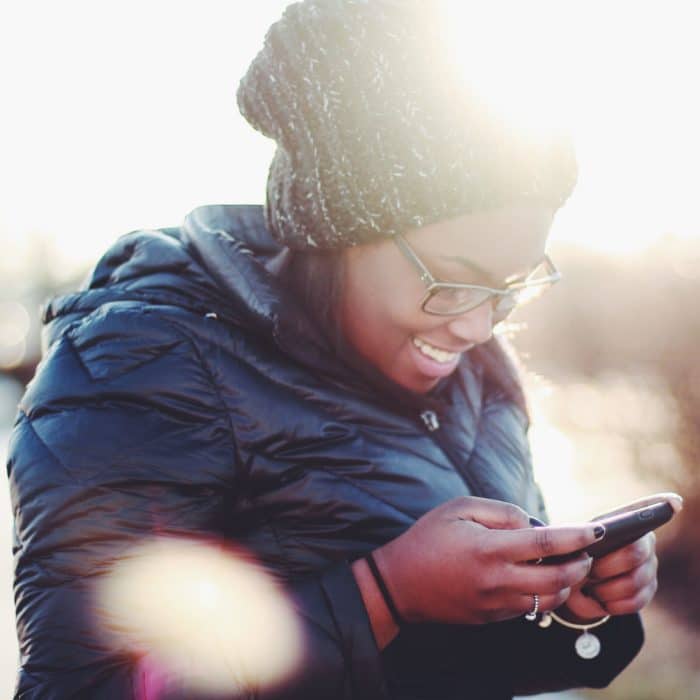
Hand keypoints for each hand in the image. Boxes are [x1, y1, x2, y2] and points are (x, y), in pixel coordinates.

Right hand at [373, 496, 603, 624]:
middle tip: (586, 551)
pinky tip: (539, 577)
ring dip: (566, 583)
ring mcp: (496, 604)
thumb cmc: (429, 538)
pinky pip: (530, 608)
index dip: (577, 536)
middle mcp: (497, 580)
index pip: (547, 542)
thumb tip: (533, 525)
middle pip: (558, 579)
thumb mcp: (459, 508)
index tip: (598, 530)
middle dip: (580, 565)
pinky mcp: (493, 618)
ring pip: (550, 599)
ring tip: (567, 565)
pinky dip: (544, 593)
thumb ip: (501, 512)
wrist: (400, 584)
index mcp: (489, 549)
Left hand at [560, 531, 657, 622]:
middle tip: (587, 572)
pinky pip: (635, 601)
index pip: (634, 523)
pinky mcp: (647, 591)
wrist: (574, 577)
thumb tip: (594, 538)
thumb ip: (583, 538)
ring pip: (634, 582)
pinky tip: (601, 600)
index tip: (603, 544)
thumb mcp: (571, 543)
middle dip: (605, 567)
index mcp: (627, 521)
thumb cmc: (572, 553)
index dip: (622, 533)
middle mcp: (645, 543)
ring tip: (591, 588)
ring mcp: (649, 567)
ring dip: (608, 589)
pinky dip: (614, 604)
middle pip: (634, 554)